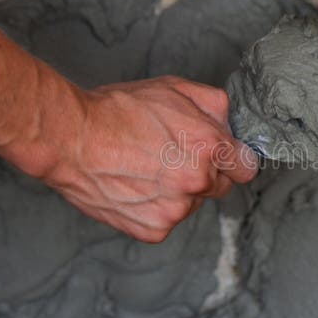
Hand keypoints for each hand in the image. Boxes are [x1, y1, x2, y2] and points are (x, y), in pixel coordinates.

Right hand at [39, 76, 257, 241]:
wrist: (70, 139)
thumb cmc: (118, 110)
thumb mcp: (174, 88)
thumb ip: (215, 106)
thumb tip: (232, 125)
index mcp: (209, 147)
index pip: (247, 167)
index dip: (234, 158)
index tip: (223, 156)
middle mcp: (197, 182)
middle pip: (221, 186)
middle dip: (205, 172)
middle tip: (172, 155)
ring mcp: (175, 210)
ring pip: (193, 204)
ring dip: (179, 191)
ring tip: (147, 168)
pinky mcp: (153, 229)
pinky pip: (167, 220)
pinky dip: (156, 208)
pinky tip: (136, 186)